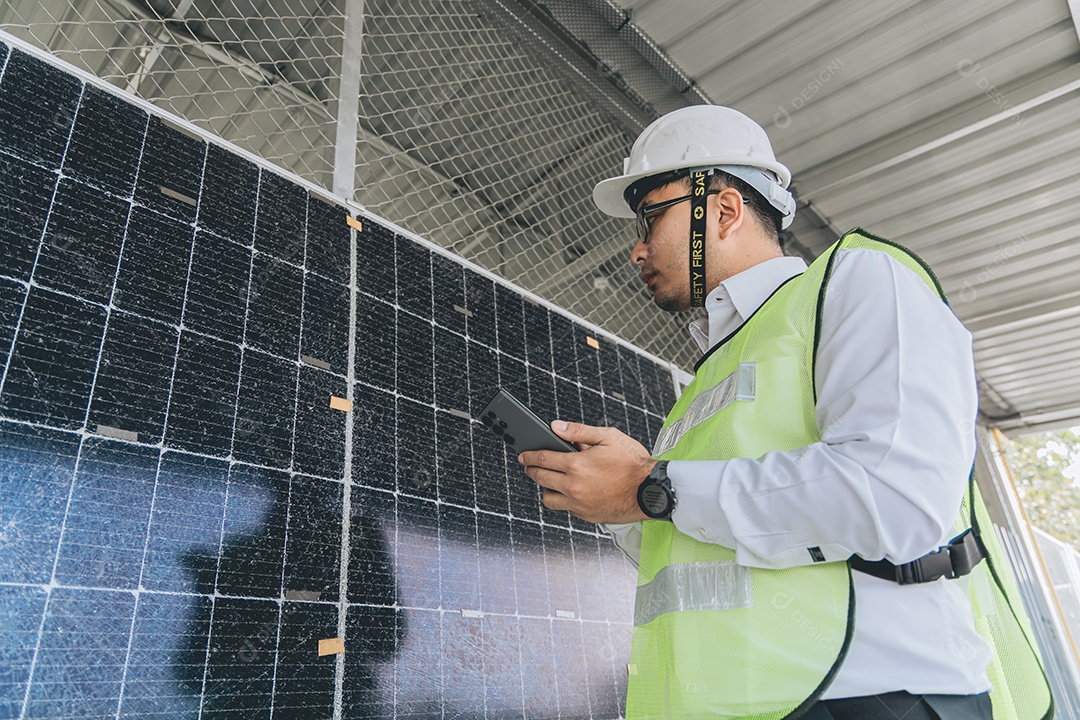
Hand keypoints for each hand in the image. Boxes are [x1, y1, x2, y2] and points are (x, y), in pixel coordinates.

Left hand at [518, 421, 656, 523]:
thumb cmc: (634, 463)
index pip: (542, 459)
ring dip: (546, 488)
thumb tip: (556, 426)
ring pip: (549, 499)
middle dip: (531, 470)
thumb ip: (579, 431)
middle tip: (530, 466)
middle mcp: (574, 487)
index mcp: (577, 465)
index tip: (524, 455)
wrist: (652, 490)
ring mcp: (579, 504)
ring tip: (552, 480)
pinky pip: (566, 508)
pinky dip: (564, 499)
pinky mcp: (587, 516)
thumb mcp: (608, 437)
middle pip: (540, 479)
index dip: (529, 456)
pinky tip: (572, 490)